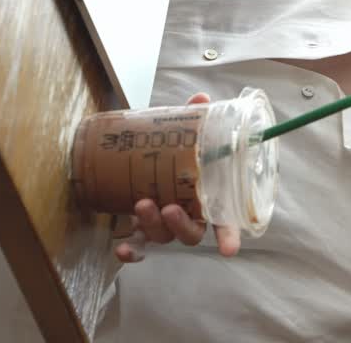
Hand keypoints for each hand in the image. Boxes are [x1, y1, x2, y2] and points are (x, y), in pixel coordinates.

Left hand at [112, 92, 242, 262]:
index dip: (229, 236)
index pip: (226, 221)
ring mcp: (165, 224)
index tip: (229, 249)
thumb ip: (196, 120)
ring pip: (164, 237)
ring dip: (153, 225)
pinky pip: (139, 245)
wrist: (148, 159)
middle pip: (192, 233)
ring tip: (142, 204)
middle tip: (169, 208)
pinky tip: (121, 248)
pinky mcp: (142, 228)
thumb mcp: (188, 134)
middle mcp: (189, 216)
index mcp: (208, 198)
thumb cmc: (178, 153)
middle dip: (180, 225)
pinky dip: (132, 251)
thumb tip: (200, 100)